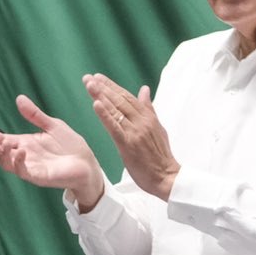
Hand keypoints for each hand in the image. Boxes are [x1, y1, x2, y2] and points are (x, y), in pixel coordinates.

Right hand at [0, 95, 106, 207]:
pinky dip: (19, 163)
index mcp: (26, 144)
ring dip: (1, 154)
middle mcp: (25, 156)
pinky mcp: (39, 176)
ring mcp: (31, 167)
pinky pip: (24, 172)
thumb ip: (35, 115)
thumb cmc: (71, 145)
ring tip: (0, 143)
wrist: (87, 162)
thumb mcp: (52, 125)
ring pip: (8, 164)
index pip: (5, 140)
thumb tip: (19, 98)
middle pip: (2, 153)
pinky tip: (21, 151)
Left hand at [86, 74, 180, 200]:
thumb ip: (149, 109)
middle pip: (120, 100)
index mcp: (148, 117)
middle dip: (103, 87)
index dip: (112, 86)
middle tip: (88, 77)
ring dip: (102, 96)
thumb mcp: (158, 128)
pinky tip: (96, 104)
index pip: (128, 97)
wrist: (166, 176)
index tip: (99, 77)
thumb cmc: (161, 155)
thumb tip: (144, 90)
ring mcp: (135, 132)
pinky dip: (105, 114)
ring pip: (116, 110)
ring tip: (89, 84)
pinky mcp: (128, 144)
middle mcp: (142, 121)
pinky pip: (114, 126)